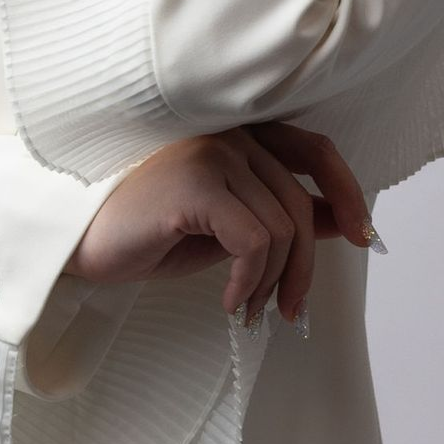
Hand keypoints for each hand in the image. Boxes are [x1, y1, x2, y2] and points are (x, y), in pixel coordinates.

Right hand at [64, 119, 377, 323]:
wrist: (81, 241)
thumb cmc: (147, 232)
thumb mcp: (225, 227)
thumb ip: (278, 214)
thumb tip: (341, 221)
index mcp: (241, 134)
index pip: (317, 151)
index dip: (347, 193)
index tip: (363, 238)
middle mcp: (230, 132)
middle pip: (299, 205)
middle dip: (303, 269)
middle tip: (288, 311)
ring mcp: (213, 151)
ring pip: (282, 228)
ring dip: (272, 282)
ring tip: (247, 307)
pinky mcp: (196, 180)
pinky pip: (255, 240)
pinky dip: (251, 281)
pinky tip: (229, 301)